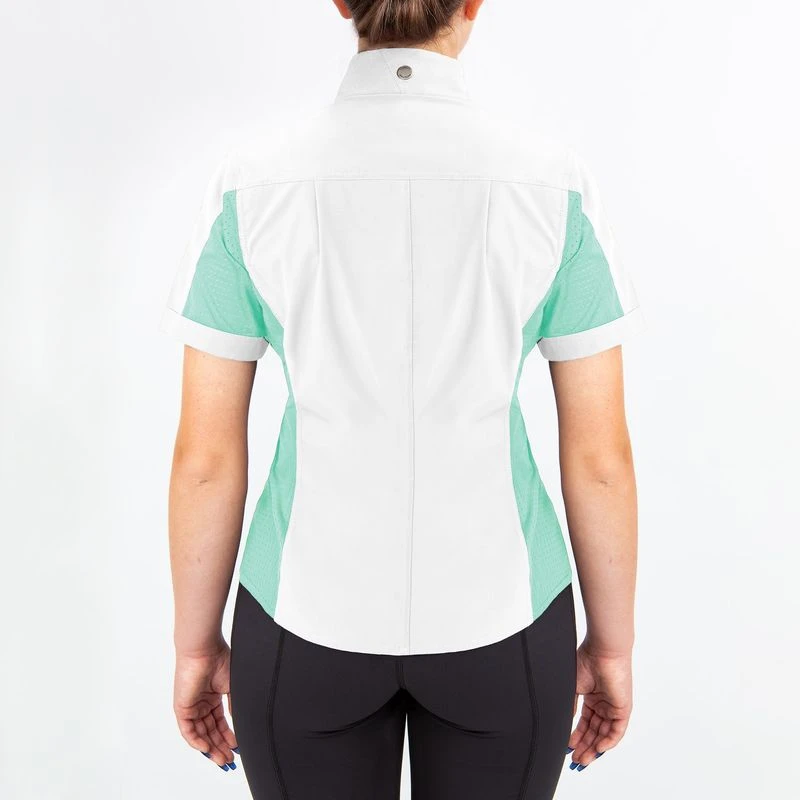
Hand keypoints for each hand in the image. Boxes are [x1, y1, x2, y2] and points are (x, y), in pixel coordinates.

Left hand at [173, 640, 238, 770]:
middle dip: (221, 746)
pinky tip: (208, 749)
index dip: (229, 736)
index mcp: (214, 696)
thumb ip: (234, 705)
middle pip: (211, 731)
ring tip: (222, 759)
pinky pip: (188, 730)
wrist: (205, 649)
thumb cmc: (219, 660)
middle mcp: (202, 703)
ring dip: (211, 747)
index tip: (237, 748)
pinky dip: (197, 741)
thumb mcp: (232, 686)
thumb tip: (238, 722)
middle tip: (230, 760)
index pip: (220, 722)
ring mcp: (192, 706)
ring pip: (201, 733)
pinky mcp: (182, 708)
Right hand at [566, 639, 632, 771]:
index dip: (576, 737)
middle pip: (593, 732)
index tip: (568, 748)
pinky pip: (616, 731)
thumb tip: (566, 723)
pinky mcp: (623, 709)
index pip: (584, 723)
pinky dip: (607, 742)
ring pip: (604, 734)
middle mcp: (603, 704)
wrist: (602, 650)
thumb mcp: (572, 687)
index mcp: (591, 697)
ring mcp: (613, 707)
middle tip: (575, 760)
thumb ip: (570, 706)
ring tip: (582, 759)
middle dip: (584, 747)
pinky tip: (596, 749)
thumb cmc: (586, 661)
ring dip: (593, 748)